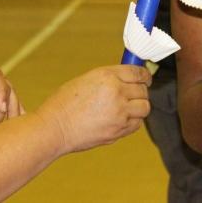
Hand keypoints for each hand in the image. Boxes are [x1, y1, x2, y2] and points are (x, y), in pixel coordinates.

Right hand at [36, 65, 150, 153]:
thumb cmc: (64, 103)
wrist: (55, 127)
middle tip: (134, 92)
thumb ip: (109, 79)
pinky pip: (136, 124)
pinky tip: (122, 118)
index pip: (137, 72)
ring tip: (130, 107)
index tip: (146, 78)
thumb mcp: (87, 80)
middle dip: (141, 90)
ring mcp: (119, 113)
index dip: (144, 75)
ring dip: (140, 106)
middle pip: (143, 90)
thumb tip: (127, 79)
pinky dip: (133, 121)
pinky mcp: (119, 130)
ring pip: (144, 107)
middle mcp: (116, 92)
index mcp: (107, 76)